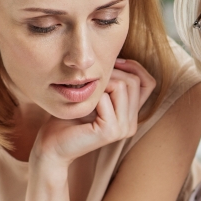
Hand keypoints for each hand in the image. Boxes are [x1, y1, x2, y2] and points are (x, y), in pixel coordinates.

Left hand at [31, 58, 156, 168]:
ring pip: (123, 86)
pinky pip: (106, 98)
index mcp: (131, 116)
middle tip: (90, 81)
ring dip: (101, 83)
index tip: (114, 62)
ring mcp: (123, 129)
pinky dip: (92, 96)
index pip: (148, 83)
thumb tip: (120, 57)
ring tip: (86, 95)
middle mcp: (131, 124)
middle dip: (112, 73)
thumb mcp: (95, 94)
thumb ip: (112, 82)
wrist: (52, 144)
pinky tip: (82, 106)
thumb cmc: (68, 117)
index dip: (134, 67)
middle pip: (134, 81)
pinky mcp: (110, 131)